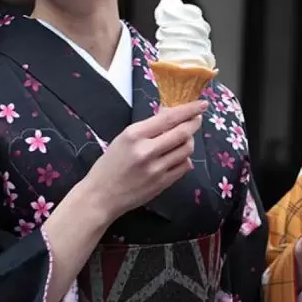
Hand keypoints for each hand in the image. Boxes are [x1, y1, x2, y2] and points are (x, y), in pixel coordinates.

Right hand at [84, 99, 204, 224]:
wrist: (100, 196)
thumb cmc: (110, 165)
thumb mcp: (124, 139)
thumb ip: (148, 127)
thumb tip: (171, 113)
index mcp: (134, 135)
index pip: (169, 118)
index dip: (189, 109)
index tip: (202, 104)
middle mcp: (146, 151)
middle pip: (183, 133)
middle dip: (194, 123)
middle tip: (197, 118)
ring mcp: (156, 169)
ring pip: (186, 150)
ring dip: (189, 141)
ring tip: (182, 139)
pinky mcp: (162, 184)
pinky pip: (184, 167)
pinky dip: (185, 159)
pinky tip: (178, 157)